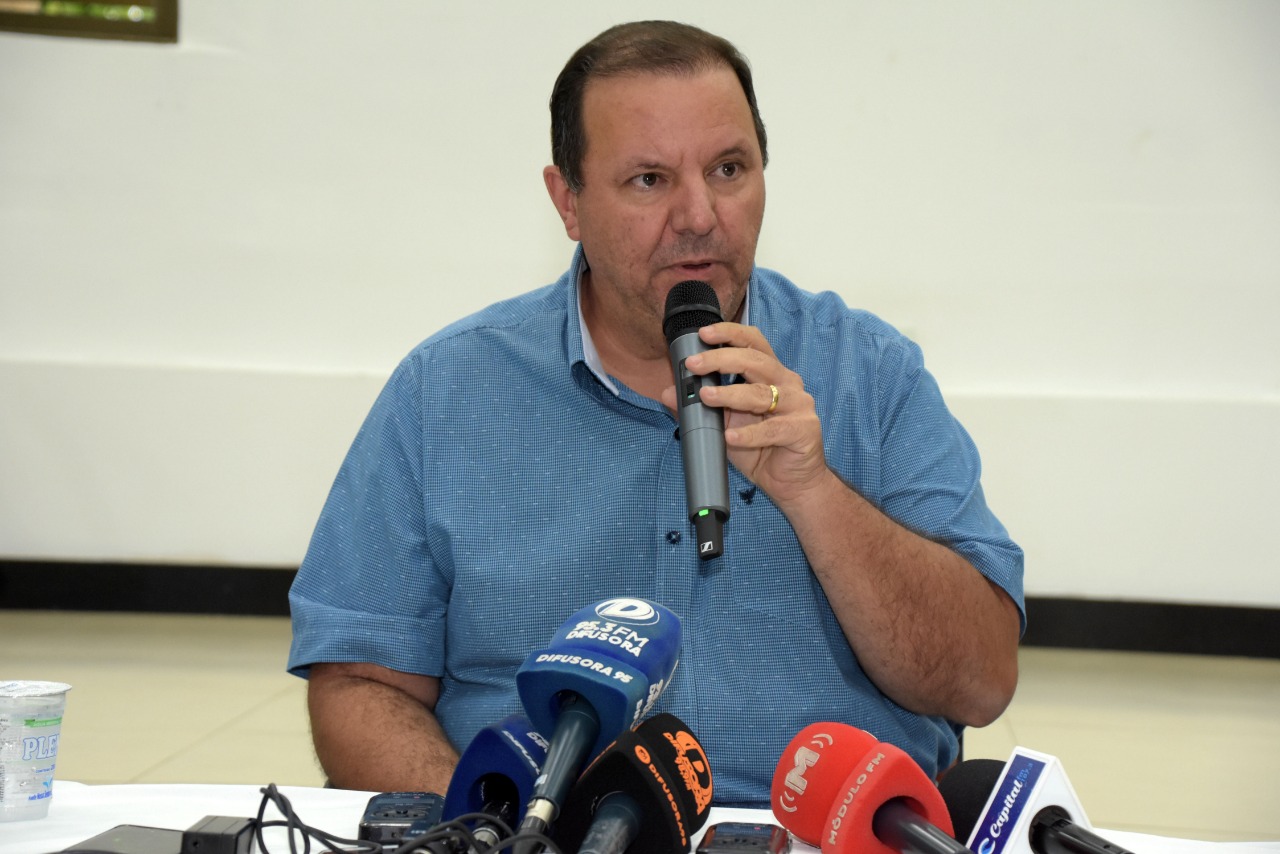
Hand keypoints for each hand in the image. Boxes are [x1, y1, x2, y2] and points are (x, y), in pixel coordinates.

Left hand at [660, 322, 830, 507]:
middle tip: (694, 364)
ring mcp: (799, 405)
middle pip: (755, 361)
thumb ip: (700, 408)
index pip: (753, 343)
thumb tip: (667, 393)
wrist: (792, 483)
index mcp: (771, 374)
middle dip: (721, 359)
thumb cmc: (761, 449)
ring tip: (705, 397)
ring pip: (760, 394)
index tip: (703, 334)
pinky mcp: (804, 430)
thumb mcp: (725, 425)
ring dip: (730, 394)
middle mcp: (787, 384)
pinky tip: (731, 437)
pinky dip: (749, 434)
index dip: (729, 334)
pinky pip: (772, 430)